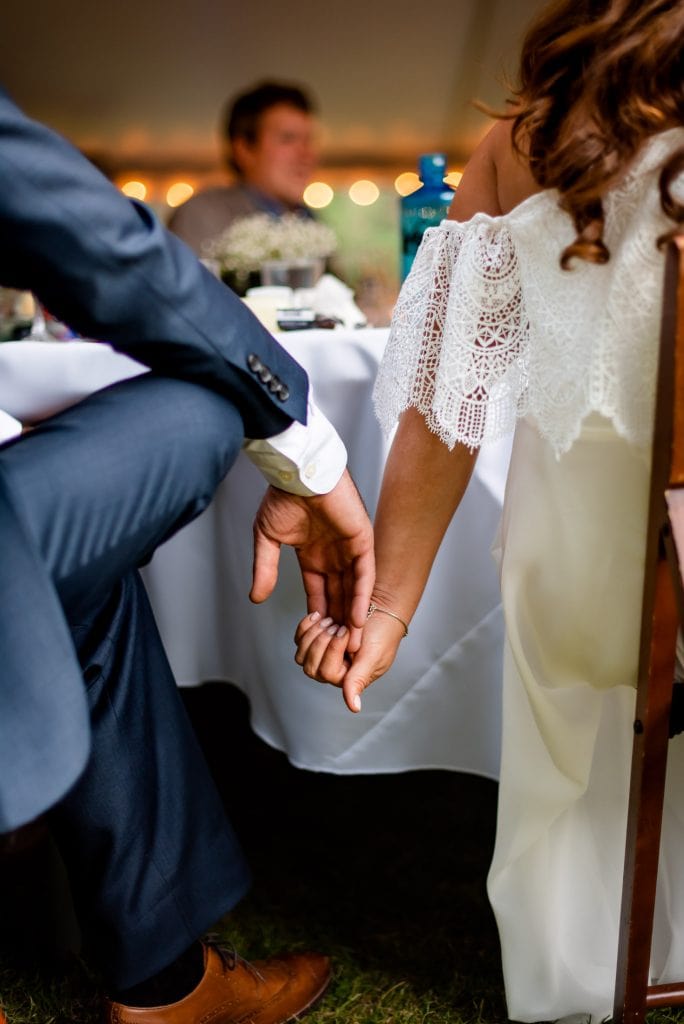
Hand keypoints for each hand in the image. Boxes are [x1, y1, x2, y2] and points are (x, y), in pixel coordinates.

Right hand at [250, 468, 373, 651]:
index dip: (317, 617)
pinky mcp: (361, 541)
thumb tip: (255, 597)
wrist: (297, 471)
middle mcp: (332, 555)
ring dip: (352, 617)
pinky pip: (364, 575)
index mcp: (312, 555)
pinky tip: (357, 619)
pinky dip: (361, 597)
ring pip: (353, 591)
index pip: (317, 594)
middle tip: (338, 652)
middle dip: (338, 624)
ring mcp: (349, 549)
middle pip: (338, 597)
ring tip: (352, 645)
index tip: (316, 641)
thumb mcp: (267, 538)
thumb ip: (265, 569)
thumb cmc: (282, 496)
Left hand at [293, 604, 404, 711]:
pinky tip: (318, 616)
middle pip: (311, 667)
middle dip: (321, 642)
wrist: (382, 607)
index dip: (332, 650)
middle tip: (337, 625)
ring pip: (302, 654)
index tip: (344, 631)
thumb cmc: (383, 633)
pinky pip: (299, 639)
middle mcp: (333, 669)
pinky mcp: (315, 639)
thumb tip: (354, 707)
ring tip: (330, 620)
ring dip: (312, 635)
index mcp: (347, 677)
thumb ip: (358, 680)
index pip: (327, 672)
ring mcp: (322, 655)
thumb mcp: (372, 657)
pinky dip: (305, 626)